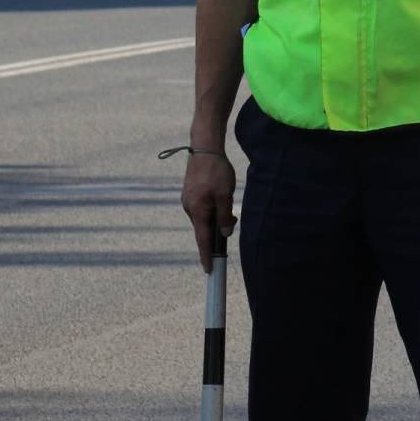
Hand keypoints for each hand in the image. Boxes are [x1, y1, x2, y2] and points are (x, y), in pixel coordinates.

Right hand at [180, 153, 237, 271]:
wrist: (204, 150)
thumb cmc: (216, 172)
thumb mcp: (225, 194)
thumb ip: (225, 215)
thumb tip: (226, 232)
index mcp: (197, 211)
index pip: (203, 240)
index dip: (206, 255)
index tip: (208, 270)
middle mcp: (189, 208)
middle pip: (204, 229)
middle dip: (217, 231)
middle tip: (232, 219)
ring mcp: (187, 201)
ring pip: (204, 218)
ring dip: (216, 217)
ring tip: (229, 204)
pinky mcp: (189, 194)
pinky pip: (201, 209)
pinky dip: (211, 209)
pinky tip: (220, 199)